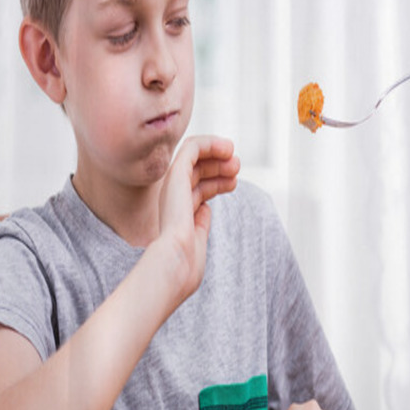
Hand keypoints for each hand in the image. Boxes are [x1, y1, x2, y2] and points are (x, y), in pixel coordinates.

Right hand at [157, 135, 239, 301]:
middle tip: (237, 167)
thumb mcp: (197, 241)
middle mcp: (172, 199)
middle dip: (219, 168)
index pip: (196, 191)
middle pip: (196, 174)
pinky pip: (191, 148)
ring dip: (217, 154)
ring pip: (194, 158)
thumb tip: (205, 208)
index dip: (216, 184)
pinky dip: (210, 143)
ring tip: (236, 159)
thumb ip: (200, 224)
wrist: (176, 263)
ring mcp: (173, 186)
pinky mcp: (175, 174)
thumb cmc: (187, 265)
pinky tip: (227, 148)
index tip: (233, 183)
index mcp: (177, 215)